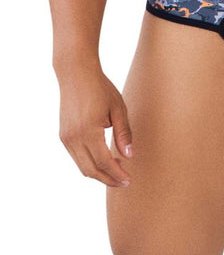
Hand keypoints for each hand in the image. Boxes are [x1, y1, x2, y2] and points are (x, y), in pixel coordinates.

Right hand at [57, 58, 132, 186]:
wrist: (76, 74)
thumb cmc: (100, 88)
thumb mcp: (118, 108)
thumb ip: (123, 133)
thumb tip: (129, 156)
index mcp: (89, 131)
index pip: (104, 162)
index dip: (117, 174)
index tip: (128, 179)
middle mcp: (74, 138)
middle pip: (91, 170)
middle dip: (108, 179)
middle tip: (123, 181)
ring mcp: (66, 138)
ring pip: (82, 166)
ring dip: (99, 173)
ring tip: (116, 171)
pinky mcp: (63, 135)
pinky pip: (76, 157)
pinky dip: (90, 163)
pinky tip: (103, 159)